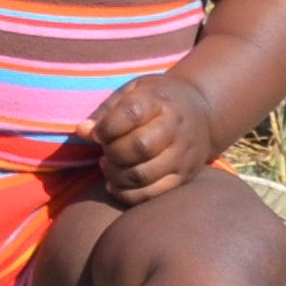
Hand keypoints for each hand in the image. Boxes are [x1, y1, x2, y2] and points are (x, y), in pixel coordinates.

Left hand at [86, 71, 223, 202]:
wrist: (203, 112)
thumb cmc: (158, 100)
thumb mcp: (133, 91)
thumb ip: (106, 111)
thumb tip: (82, 131)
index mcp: (160, 101)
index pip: (131, 113)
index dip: (107, 127)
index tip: (97, 133)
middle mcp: (175, 128)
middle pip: (139, 147)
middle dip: (112, 153)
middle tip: (104, 152)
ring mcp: (182, 155)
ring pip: (144, 174)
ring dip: (117, 175)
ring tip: (108, 167)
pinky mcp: (184, 177)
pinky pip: (153, 194)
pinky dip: (128, 194)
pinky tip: (116, 185)